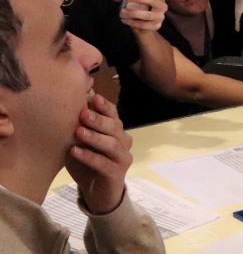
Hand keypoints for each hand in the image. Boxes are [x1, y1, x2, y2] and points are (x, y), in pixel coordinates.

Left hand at [66, 94, 133, 215]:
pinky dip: (90, 157)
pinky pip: (104, 164)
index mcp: (116, 132)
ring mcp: (123, 158)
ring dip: (95, 137)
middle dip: (98, 120)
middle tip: (82, 114)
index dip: (105, 106)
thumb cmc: (87, 164)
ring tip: (78, 132)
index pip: (114, 115)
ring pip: (112, 144)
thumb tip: (71, 107)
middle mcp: (124, 142)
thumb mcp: (81, 144)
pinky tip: (75, 152)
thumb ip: (80, 128)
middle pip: (115, 127)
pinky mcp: (117, 174)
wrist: (97, 193)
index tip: (93, 97)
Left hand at [117, 0, 166, 33]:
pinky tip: (124, 20)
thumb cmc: (140, 10)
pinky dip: (133, 22)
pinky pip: (144, 24)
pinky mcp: (156, 26)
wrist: (145, 28)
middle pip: (153, 0)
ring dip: (133, 12)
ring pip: (148, 14)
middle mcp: (162, 6)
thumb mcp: (132, 2)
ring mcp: (160, 16)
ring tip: (122, 11)